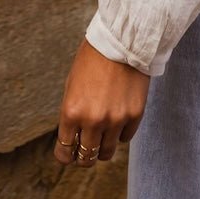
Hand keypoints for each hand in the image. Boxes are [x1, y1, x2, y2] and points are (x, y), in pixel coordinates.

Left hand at [54, 37, 150, 167]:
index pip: (65, 152)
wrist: (122, 40)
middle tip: (86, 150)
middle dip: (83, 156)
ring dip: (102, 147)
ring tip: (103, 137)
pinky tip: (118, 119)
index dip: (66, 155)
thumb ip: (72, 115)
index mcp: (71, 112)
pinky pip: (125, 138)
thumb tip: (73, 139)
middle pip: (86, 158)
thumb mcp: (72, 87)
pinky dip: (120, 133)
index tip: (69, 153)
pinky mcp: (135, 115)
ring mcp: (115, 119)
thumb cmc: (93, 60)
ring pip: (106, 153)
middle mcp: (92, 120)